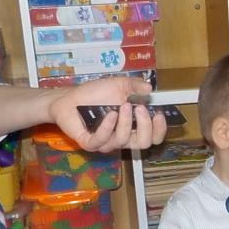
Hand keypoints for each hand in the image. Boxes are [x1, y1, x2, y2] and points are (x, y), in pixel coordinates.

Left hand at [48, 77, 166, 152]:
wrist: (69, 98)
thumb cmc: (95, 94)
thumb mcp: (119, 85)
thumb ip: (135, 86)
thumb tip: (149, 88)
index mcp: (133, 127)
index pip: (153, 137)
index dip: (159, 129)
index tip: (159, 114)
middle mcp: (122, 138)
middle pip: (143, 143)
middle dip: (145, 126)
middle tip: (140, 108)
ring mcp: (106, 142)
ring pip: (123, 141)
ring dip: (126, 123)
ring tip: (123, 105)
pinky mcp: (90, 143)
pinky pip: (102, 141)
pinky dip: (107, 127)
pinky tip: (110, 115)